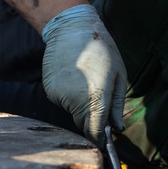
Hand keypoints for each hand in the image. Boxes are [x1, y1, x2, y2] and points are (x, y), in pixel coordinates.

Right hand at [41, 4, 125, 141]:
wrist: (71, 28)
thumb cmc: (101, 50)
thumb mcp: (118, 75)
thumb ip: (117, 104)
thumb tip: (117, 128)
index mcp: (95, 97)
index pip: (95, 131)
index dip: (99, 138)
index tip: (103, 140)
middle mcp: (74, 100)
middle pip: (83, 123)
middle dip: (91, 117)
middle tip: (99, 95)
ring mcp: (59, 96)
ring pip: (72, 112)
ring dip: (79, 104)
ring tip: (85, 78)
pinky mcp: (49, 90)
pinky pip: (62, 101)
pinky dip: (68, 95)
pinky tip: (72, 76)